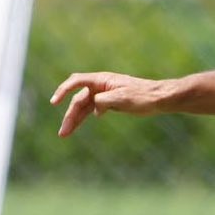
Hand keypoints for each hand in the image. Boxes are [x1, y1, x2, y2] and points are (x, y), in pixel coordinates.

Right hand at [50, 71, 165, 136]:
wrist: (159, 98)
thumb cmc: (142, 96)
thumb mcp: (121, 99)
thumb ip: (103, 101)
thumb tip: (94, 109)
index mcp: (102, 80)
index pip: (76, 82)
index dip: (63, 91)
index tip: (54, 103)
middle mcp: (101, 85)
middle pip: (79, 100)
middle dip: (70, 116)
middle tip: (63, 133)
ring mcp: (105, 93)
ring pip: (85, 106)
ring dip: (76, 119)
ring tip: (66, 133)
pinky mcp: (111, 101)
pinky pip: (94, 108)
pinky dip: (87, 115)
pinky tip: (86, 121)